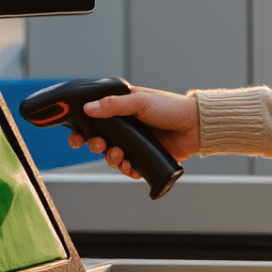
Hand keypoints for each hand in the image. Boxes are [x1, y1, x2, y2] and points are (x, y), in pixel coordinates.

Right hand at [67, 86, 200, 175]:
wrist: (195, 126)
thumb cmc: (171, 108)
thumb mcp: (140, 101)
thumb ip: (113, 105)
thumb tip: (88, 109)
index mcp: (121, 111)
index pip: (94, 122)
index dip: (82, 131)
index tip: (76, 137)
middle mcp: (126, 129)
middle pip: (99, 142)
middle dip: (96, 145)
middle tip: (101, 144)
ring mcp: (135, 144)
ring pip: (112, 157)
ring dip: (111, 158)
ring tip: (119, 154)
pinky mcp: (145, 158)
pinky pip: (129, 169)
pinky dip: (127, 169)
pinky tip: (130, 166)